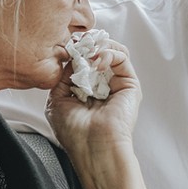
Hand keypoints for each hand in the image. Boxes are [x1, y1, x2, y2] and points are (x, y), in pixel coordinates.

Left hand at [46, 40, 155, 188]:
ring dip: (98, 45)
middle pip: (97, 52)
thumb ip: (63, 76)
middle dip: (86, 43)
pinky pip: (122, 57)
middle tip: (77, 41)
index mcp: (84, 90)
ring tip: (87, 51)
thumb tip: (72, 55)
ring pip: (112, 51)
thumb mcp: (57, 99)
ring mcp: (116, 84)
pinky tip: (97, 61)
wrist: (93, 147)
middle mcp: (101, 86)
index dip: (75, 49)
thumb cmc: (74, 131)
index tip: (67, 43)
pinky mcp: (130, 84)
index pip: (82, 61)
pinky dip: (109, 53)